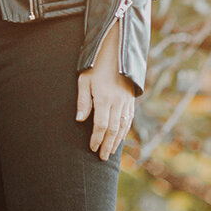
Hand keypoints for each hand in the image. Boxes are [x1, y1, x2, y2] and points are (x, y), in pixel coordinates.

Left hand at [76, 44, 137, 159]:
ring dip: (116, 141)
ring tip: (110, 152)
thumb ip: (83, 101)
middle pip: (113, 130)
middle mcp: (117, 102)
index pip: (101, 125)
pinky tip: (119, 138)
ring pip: (123, 127)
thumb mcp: (84, 80)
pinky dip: (124, 131)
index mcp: (104, 98)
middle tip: (102, 157)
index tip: (92, 148)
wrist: (118, 53)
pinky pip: (129, 120)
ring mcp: (126, 102)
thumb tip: (80, 120)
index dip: (96, 139)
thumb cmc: (96, 66)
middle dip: (107, 145)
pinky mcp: (131, 100)